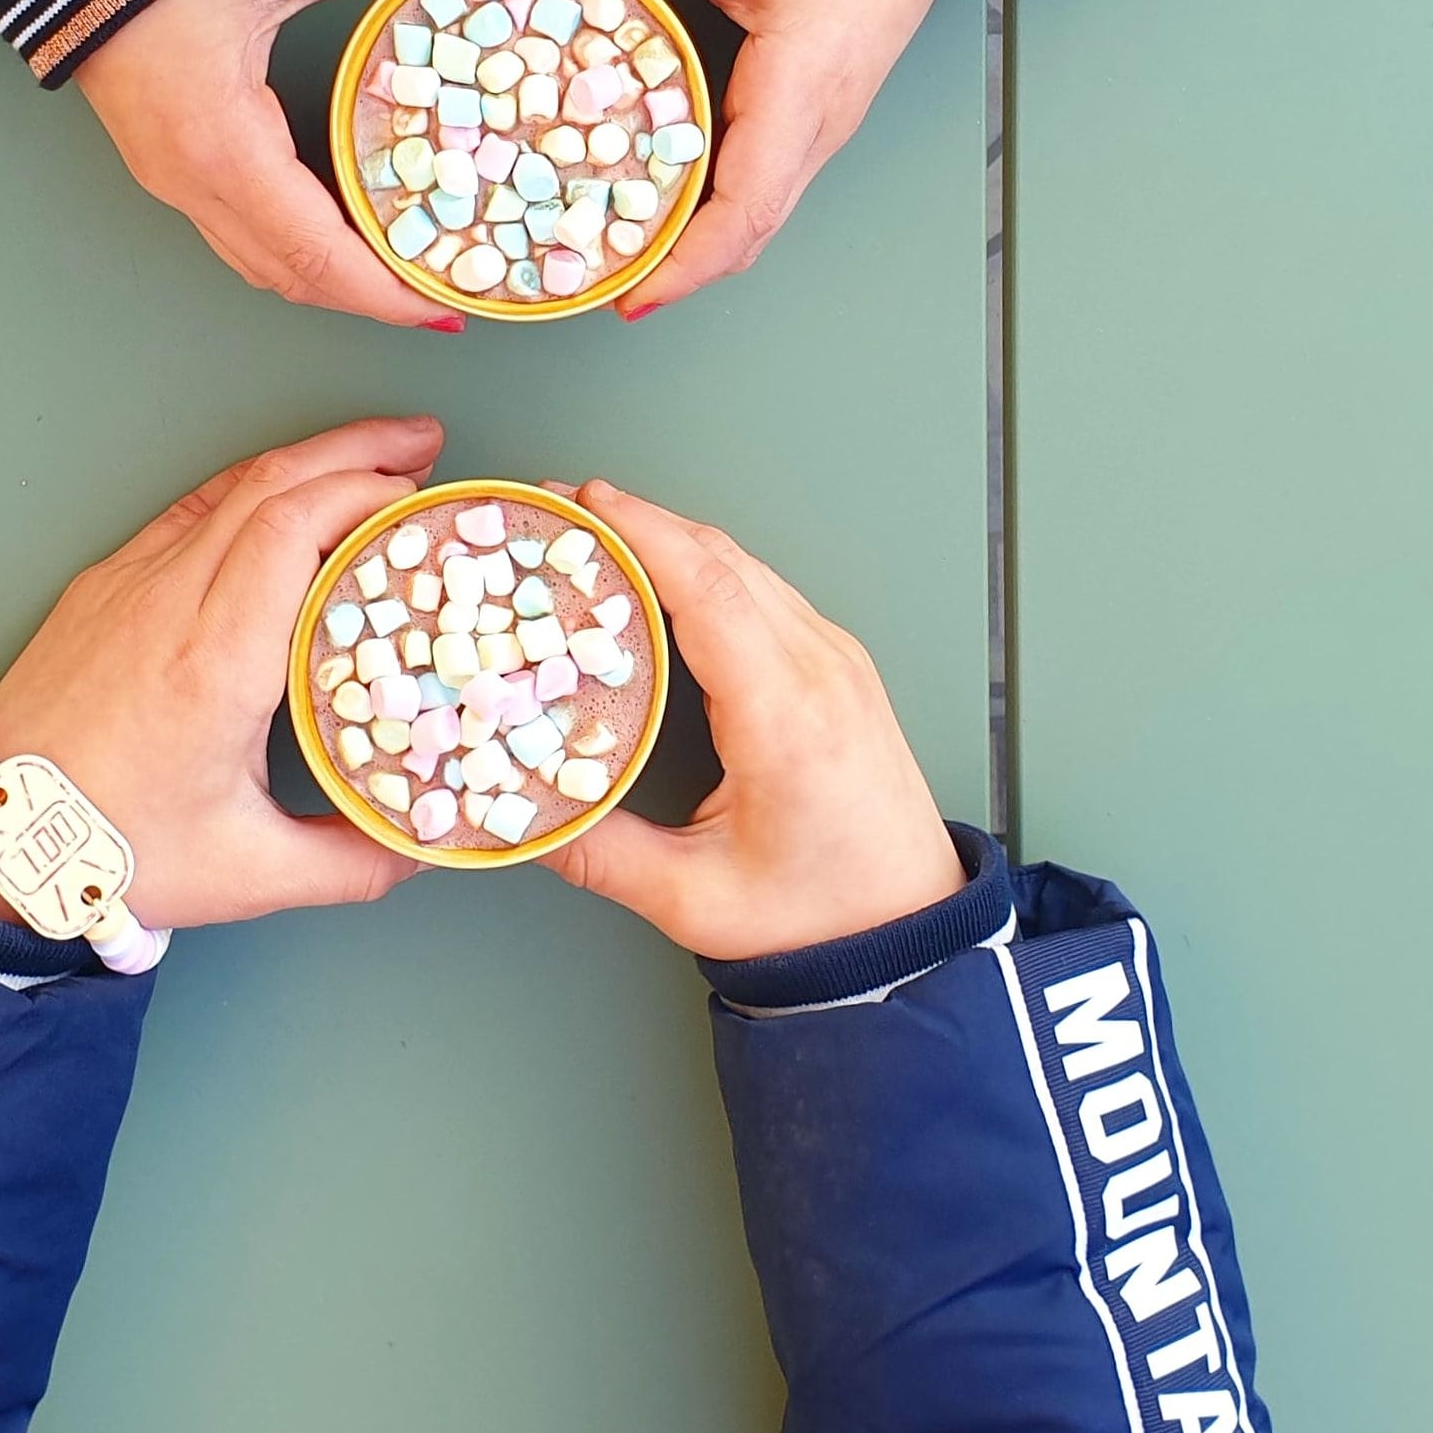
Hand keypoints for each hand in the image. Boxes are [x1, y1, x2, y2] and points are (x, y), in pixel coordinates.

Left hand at [0, 416, 445, 929]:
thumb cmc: (111, 852)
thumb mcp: (249, 871)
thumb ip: (352, 859)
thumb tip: (426, 846)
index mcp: (214, 661)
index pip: (292, 527)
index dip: (362, 493)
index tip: (421, 500)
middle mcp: (169, 603)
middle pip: (271, 482)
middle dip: (357, 451)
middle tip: (425, 447)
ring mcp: (129, 583)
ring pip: (230, 485)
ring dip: (308, 459)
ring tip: (376, 456)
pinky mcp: (103, 584)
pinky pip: (191, 511)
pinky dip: (255, 489)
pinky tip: (288, 493)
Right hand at [76, 0, 500, 327]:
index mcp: (224, 144)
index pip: (317, 254)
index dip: (385, 294)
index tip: (445, 306)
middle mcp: (192, 182)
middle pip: (293, 277)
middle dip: (371, 299)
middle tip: (445, 296)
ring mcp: (171, 183)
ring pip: (261, 266)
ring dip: (331, 281)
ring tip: (404, 276)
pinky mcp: (165, 169)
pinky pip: (238, 237)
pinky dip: (296, 253)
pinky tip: (342, 235)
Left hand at [521, 0, 1030, 315]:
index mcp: (799, 86)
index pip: (744, 206)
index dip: (687, 262)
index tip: (631, 294)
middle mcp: (819, 122)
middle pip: (749, 229)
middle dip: (678, 271)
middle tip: (599, 284)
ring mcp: (824, 124)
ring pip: (759, 212)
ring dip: (696, 246)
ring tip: (620, 257)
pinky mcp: (818, 113)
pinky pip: (765, 180)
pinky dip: (715, 209)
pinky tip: (664, 202)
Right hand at [543, 481, 966, 960]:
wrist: (910, 928)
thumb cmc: (820, 917)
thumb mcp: (695, 898)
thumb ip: (602, 856)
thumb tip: (523, 819)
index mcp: (787, 717)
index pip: (709, 591)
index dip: (642, 535)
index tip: (581, 504)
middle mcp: (820, 671)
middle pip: (722, 559)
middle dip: (637, 521)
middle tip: (559, 509)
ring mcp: (835, 660)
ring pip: (744, 566)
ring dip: (669, 538)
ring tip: (595, 532)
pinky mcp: (837, 665)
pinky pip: (763, 590)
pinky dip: (702, 566)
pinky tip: (658, 575)